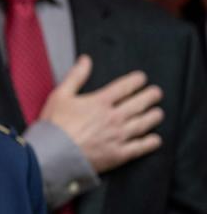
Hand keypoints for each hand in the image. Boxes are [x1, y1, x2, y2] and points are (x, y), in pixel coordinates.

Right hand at [38, 55, 162, 173]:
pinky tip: (155, 139)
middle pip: (138, 104)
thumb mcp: (60, 95)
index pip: (124, 87)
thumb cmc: (55, 125)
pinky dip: (149, 143)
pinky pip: (139, 147)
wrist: (54, 153)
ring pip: (143, 124)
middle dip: (150, 96)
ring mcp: (118, 136)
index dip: (135, 81)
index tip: (142, 78)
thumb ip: (76, 76)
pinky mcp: (118, 154)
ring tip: (158, 113)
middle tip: (156, 93)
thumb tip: (85, 60)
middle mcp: (113, 117)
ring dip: (153, 117)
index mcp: (100, 102)